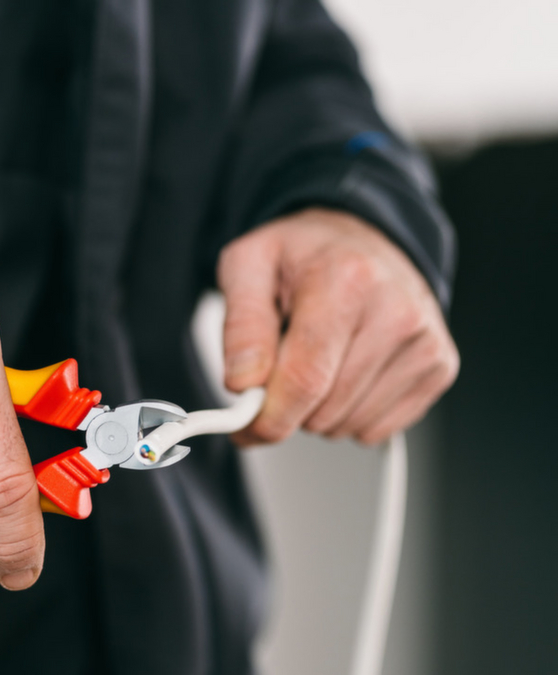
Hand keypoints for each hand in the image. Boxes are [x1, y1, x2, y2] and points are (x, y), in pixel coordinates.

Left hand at [218, 208, 458, 445]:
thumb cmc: (302, 255)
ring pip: (348, 426)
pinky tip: (346, 371)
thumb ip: (240, 328)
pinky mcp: (439, 367)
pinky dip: (350, 414)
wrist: (359, 239)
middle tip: (280, 365)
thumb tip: (243, 384)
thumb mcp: (246, 267)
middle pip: (324, 410)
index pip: (305, 379)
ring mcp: (425, 342)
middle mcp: (397, 311)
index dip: (267, 416)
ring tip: (317, 358)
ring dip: (319, 410)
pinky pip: (376, 429)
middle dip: (288, 406)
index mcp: (347, 280)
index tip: (245, 424)